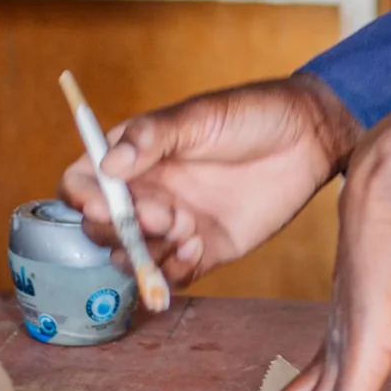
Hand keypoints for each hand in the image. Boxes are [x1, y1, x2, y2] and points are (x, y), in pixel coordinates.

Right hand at [59, 75, 359, 288]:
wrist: (309, 138)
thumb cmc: (251, 114)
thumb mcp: (199, 117)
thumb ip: (152, 137)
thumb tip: (109, 164)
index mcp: (133, 156)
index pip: (82, 183)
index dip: (81, 198)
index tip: (101, 203)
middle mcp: (146, 193)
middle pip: (100, 227)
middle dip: (119, 229)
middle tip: (160, 215)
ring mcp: (173, 224)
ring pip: (132, 256)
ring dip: (147, 253)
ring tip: (186, 229)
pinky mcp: (204, 249)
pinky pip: (172, 275)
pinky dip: (174, 272)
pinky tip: (198, 246)